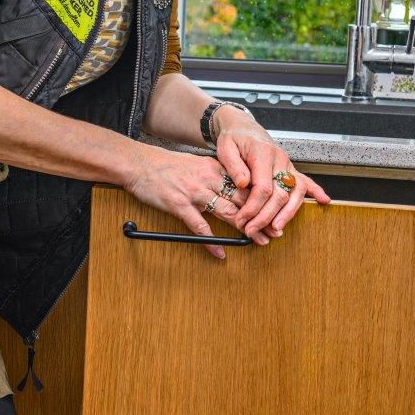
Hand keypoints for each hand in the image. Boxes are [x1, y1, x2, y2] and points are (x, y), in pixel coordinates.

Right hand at [123, 146, 267, 258]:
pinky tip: (220, 251)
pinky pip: (199, 227)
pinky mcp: (179, 205)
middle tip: (274, 231)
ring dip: (245, 229)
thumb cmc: (167, 166)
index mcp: (215, 168)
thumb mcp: (197, 165)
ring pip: (227, 212)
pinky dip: (211, 242)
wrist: (140, 163)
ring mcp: (195, 192)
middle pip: (242, 200)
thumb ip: (216, 176)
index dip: (263, 200)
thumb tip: (234, 189)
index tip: (274, 211)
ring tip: (257, 241)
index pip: (245, 185)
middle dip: (261, 217)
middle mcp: (209, 179)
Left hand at [213, 114, 329, 240]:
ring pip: (295, 192)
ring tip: (276, 229)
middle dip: (266, 217)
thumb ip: (234, 166)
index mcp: (262, 153)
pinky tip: (323, 201)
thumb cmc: (234, 138)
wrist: (243, 127)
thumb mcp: (225, 148)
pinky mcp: (290, 168)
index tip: (243, 219)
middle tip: (252, 230)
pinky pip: (306, 180)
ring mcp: (287, 164)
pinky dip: (316, 191)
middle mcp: (279, 159)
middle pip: (279, 194)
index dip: (253, 207)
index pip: (263, 187)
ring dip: (287, 213)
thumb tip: (244, 184)